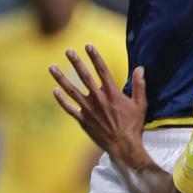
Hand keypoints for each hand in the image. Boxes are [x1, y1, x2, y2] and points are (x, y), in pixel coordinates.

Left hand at [50, 45, 147, 165]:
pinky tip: (55, 91)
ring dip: (61, 78)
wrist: (123, 146)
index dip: (95, 57)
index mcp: (112, 93)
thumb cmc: (133, 126)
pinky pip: (69, 108)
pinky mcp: (83, 120)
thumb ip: (139, 86)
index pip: (102, 70)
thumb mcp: (141, 104)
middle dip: (76, 62)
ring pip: (71, 90)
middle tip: (68, 51)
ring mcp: (88, 110)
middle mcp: (98, 99)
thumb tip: (140, 68)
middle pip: (84, 76)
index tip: (88, 46)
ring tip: (52, 67)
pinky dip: (61, 100)